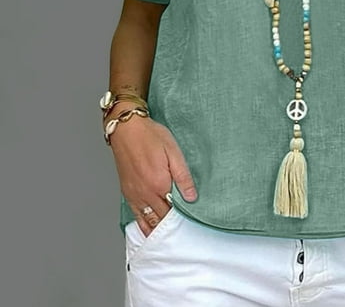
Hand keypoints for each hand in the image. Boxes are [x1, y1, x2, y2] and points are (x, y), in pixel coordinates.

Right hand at [106, 108, 197, 236]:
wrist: (126, 129)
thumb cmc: (151, 136)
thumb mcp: (173, 152)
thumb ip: (183, 177)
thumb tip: (192, 198)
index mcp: (159, 185)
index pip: (173, 211)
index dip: (182, 220)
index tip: (192, 227)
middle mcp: (145, 194)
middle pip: (160, 219)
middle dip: (171, 228)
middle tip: (183, 237)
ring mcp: (134, 195)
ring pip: (146, 221)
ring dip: (157, 230)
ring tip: (168, 240)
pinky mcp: (127, 192)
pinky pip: (135, 215)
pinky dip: (143, 225)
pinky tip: (149, 230)